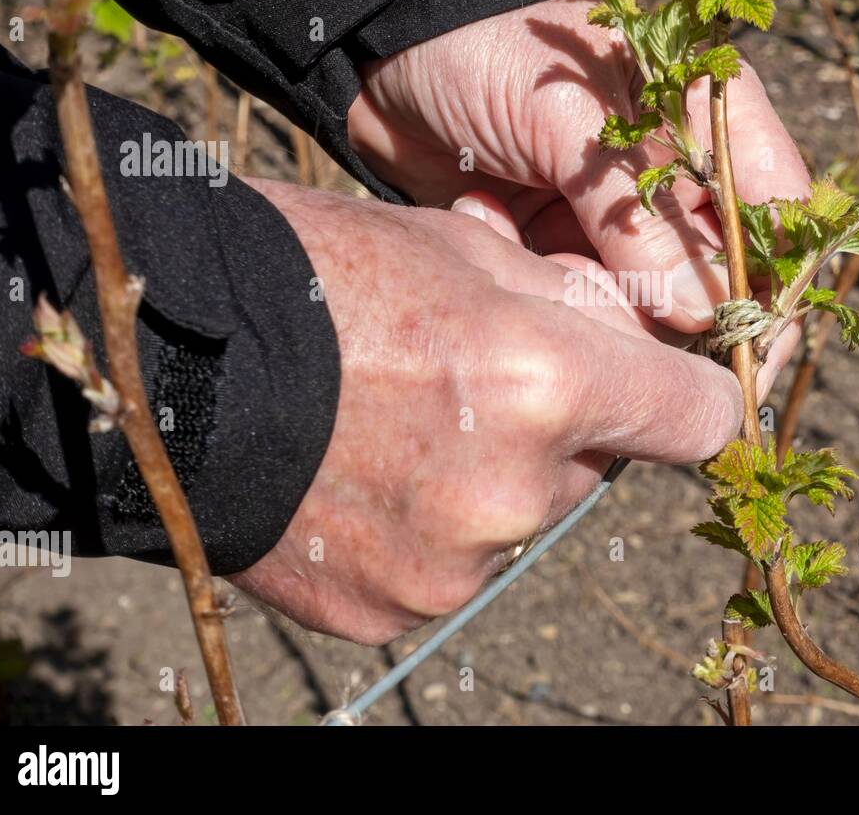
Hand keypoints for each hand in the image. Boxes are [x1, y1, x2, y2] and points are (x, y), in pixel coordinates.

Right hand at [230, 179, 751, 643]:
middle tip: (467, 384)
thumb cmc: (314, 275)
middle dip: (558, 430)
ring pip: (522, 519)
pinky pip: (451, 567)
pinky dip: (426, 531)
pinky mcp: (393, 610)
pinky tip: (360, 480)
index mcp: (544, 383)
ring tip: (395, 427)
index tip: (664, 391)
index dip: (684, 398)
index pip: (696, 421)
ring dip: (490, 482)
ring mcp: (450, 566)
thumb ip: (574, 305)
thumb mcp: (460, 248)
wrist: (162, 358)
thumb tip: (643, 339)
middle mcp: (513, 492)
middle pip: (596, 469)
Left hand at [347, 0, 811, 335]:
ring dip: (612, 306)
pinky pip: (590, 303)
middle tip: (643, 342)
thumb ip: (637, 214)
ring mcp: (621, 218)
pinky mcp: (569, 251)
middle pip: (724, 270)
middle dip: (692, 314)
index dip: (778, 278)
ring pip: (655, 300)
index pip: (776, 207)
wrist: (382, 53)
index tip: (757, 344)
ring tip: (549, 270)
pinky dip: (559, 299)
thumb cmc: (484, 53)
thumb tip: (705, 314)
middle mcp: (675, 175)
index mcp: (705, 115)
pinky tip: (506, 245)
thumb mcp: (567, 120)